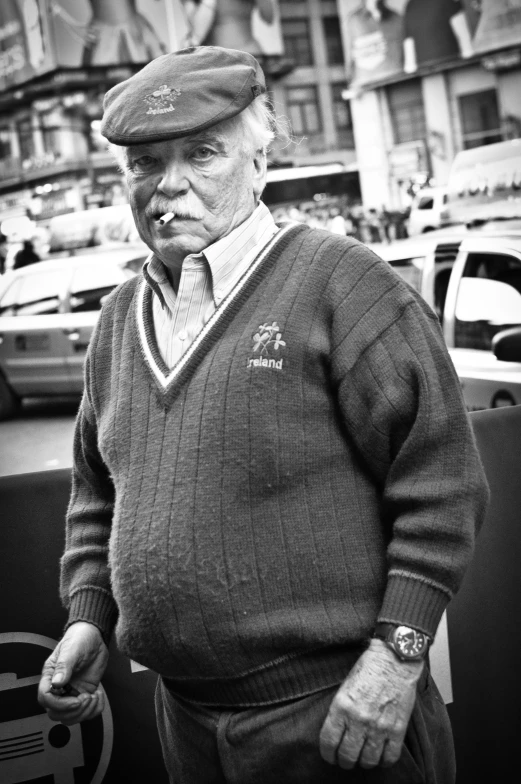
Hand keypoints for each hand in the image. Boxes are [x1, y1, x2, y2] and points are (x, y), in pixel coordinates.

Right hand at [37, 621, 108, 724]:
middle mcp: (60, 688)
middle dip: (73, 711)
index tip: (75, 699)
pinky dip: (95, 709)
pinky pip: (87, 712)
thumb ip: (64, 666)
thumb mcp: (72, 649)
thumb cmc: (79, 639)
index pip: (45, 698)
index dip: (59, 704)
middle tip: (86, 698)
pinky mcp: (85, 694)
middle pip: (56, 713)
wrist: (96, 637)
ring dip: (84, 713)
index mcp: (51, 676)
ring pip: (70, 717)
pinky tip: (99, 695)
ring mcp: (72, 692)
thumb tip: (56, 683)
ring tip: (94, 697)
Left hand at [319, 639, 422, 769]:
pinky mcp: (397, 729)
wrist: (394, 659)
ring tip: (362, 759)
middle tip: (345, 760)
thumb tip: (336, 731)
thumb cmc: (368, 668)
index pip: (329, 741)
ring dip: (363, 763)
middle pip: (347, 755)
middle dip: (344, 761)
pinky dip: (384, 761)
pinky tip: (380, 757)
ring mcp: (379, 726)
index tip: (329, 756)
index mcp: (342, 706)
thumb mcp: (344, 686)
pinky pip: (390, 757)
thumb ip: (340, 710)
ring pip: (368, 760)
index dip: (327, 754)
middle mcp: (358, 719)